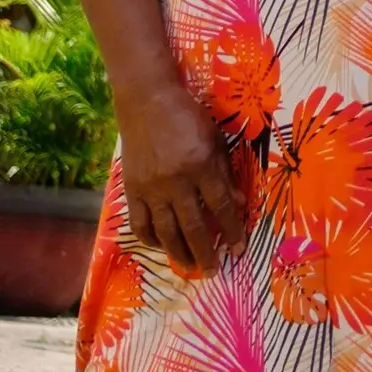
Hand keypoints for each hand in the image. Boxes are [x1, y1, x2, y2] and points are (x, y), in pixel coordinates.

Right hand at [116, 79, 246, 276]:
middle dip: (206, 252)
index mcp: (201, 166)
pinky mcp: (131, 189)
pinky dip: (150, 239)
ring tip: (190, 267)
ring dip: (179, 253)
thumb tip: (240, 204)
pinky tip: (161, 246)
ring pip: (166, 231)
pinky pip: (140, 222)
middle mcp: (176, 181)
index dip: (231, 231)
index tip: (238, 249)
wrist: (146, 101)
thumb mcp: (215, 139)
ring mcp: (151, 187)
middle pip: (194, 226)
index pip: (221, 207)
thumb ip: (226, 173)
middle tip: (213, 271)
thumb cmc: (187, 116)